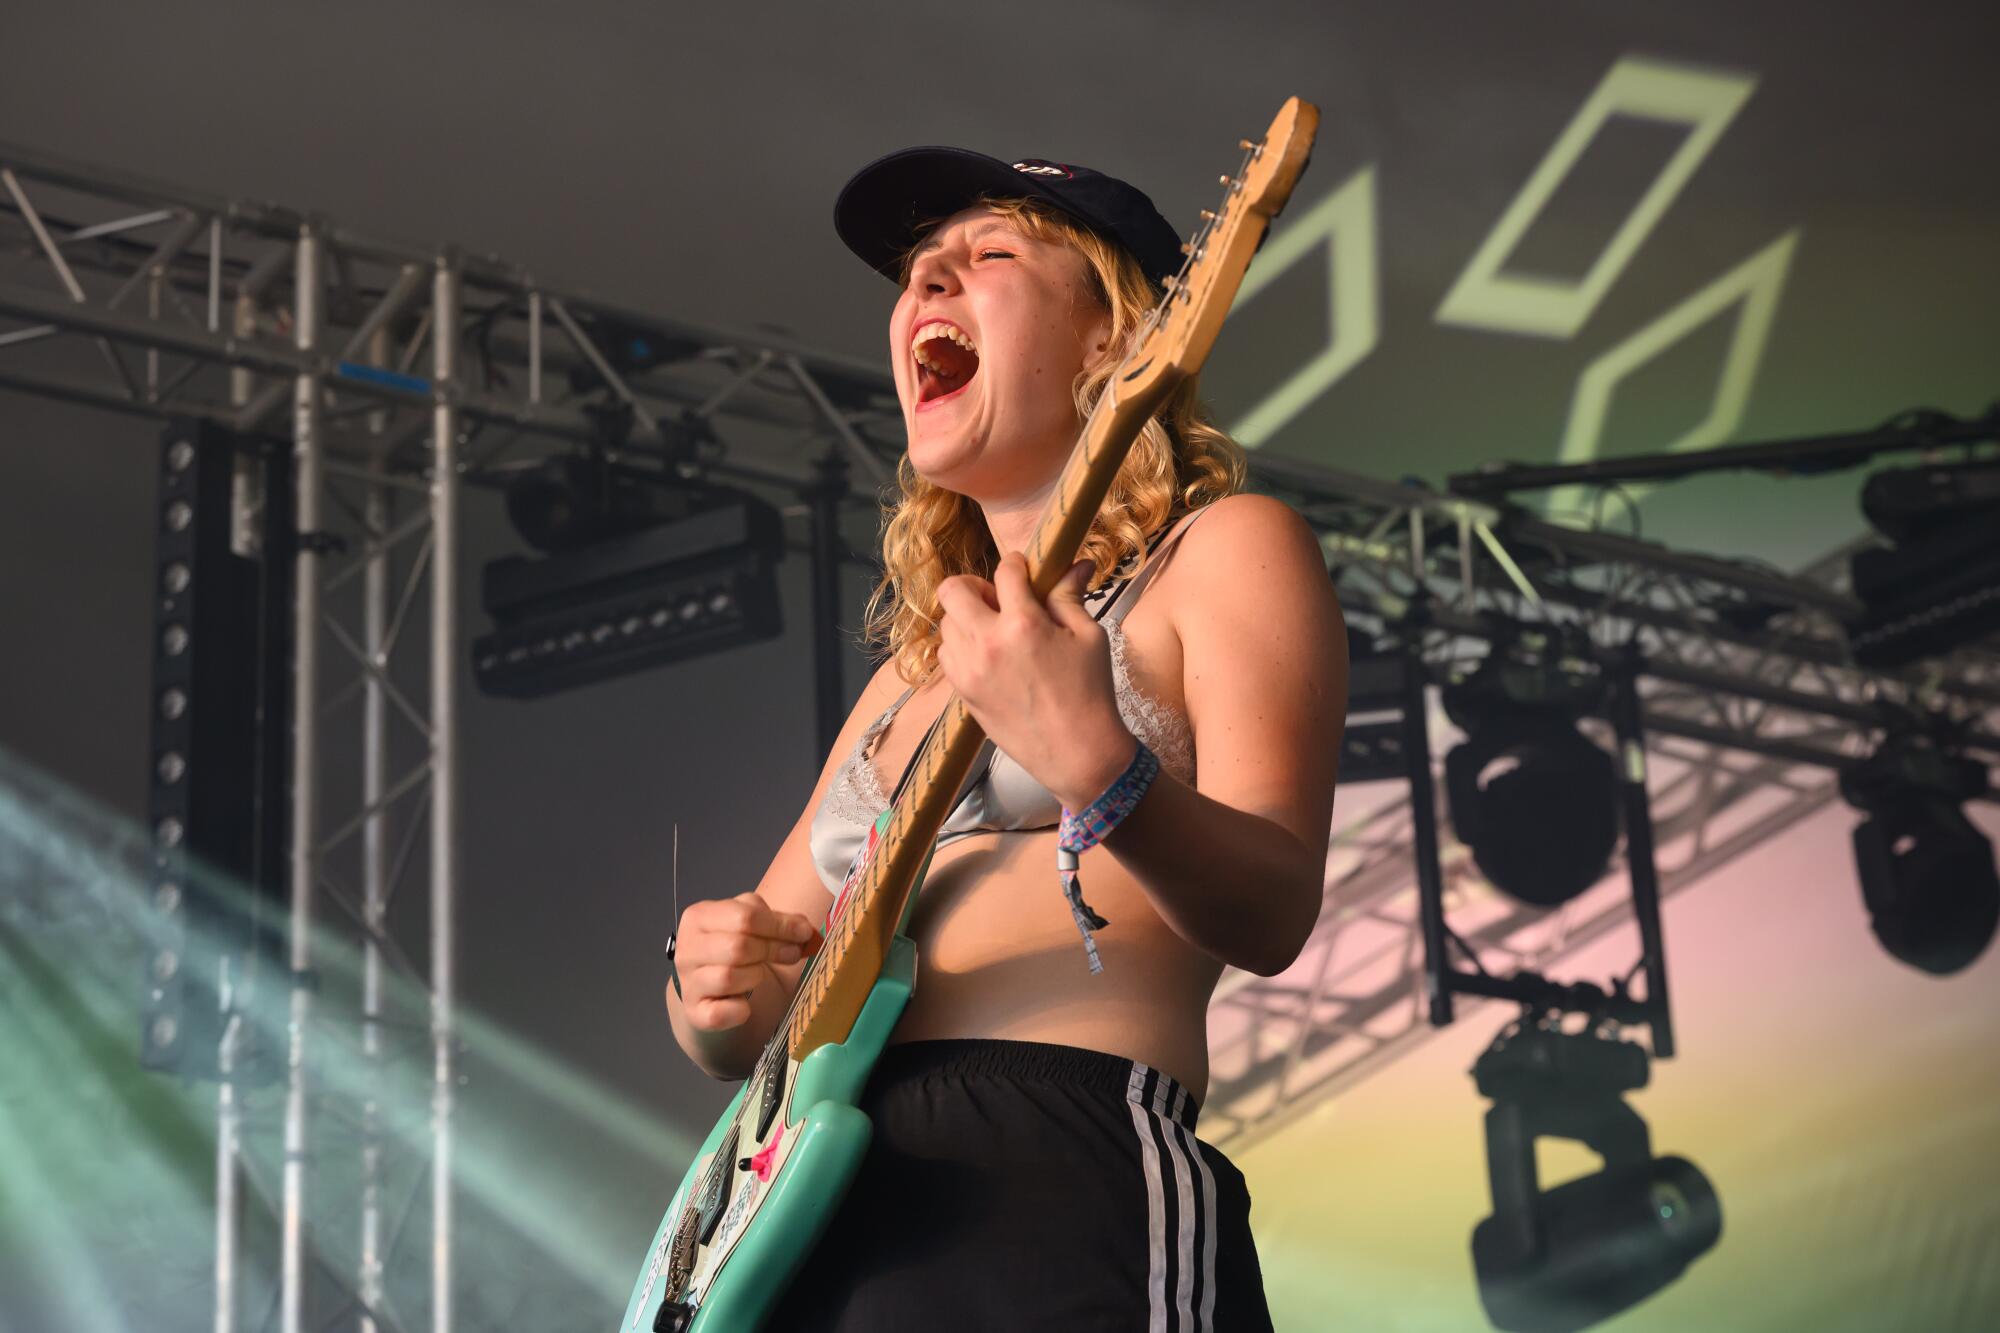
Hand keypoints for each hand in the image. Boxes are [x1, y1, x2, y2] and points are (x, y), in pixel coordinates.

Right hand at [672, 892, 819, 1030]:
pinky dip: (740, 1010)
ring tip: (759, 974)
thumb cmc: (734, 948)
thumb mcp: (751, 923)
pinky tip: (745, 1002)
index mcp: (700, 916)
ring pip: (729, 977)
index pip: (744, 916)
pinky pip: (722, 1013)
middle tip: (791, 954)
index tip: (803, 933)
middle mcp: (687, 949)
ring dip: (755, 976)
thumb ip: (778, 920)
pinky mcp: (695, 1012)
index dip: (780, 926)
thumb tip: (802, 928)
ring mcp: (688, 982)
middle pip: (738, 946)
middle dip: (772, 950)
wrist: (709, 987)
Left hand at [935, 551, 1137, 809]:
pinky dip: (962, 648)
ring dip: (967, 618)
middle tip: (999, 600)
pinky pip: (947, 655)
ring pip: (946, 623)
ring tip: (996, 633)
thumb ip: (1070, 597)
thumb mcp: (1089, 637)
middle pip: (952, 590)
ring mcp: (969, 670)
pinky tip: (989, 658)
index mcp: (1023, 623)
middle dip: (975, 586)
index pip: (1005, 572)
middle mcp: (987, 643)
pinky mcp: (963, 693)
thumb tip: (1076, 563)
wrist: (1077, 752)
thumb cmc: (1090, 693)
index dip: (1017, 565)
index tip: (1024, 571)